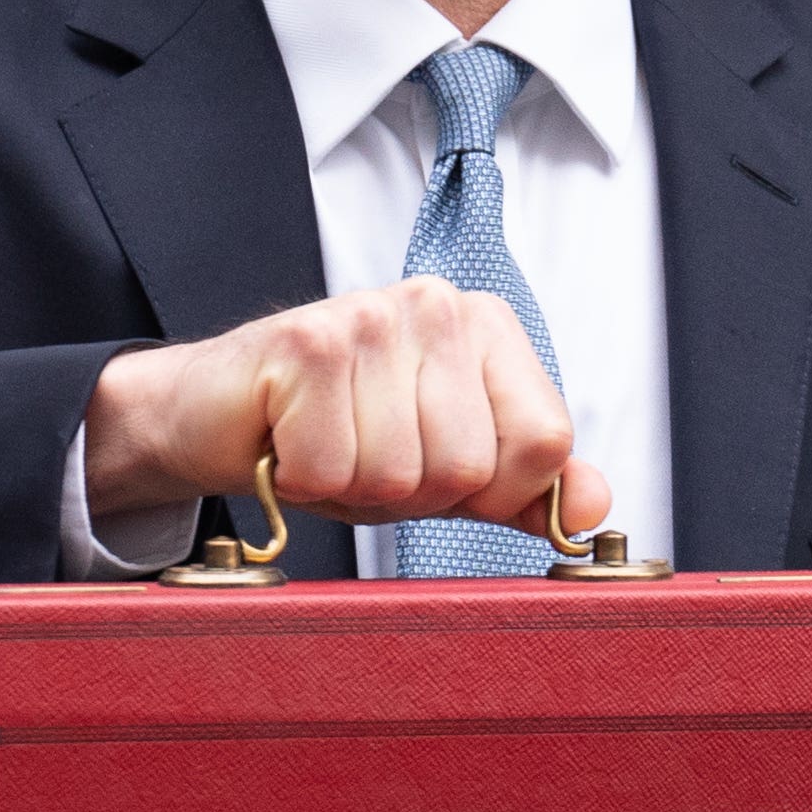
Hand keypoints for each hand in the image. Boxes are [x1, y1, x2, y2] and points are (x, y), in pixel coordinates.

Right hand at [82, 278, 607, 534]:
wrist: (215, 413)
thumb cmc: (335, 437)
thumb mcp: (445, 468)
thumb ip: (525, 487)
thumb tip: (595, 507)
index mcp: (488, 328)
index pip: (545, 443)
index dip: (489, 489)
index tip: (432, 465)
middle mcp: (439, 304)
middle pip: (469, 467)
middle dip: (410, 493)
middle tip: (361, 454)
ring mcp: (373, 315)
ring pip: (401, 476)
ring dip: (351, 487)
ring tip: (324, 445)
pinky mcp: (307, 343)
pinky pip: (333, 470)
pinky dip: (302, 480)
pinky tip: (287, 440)